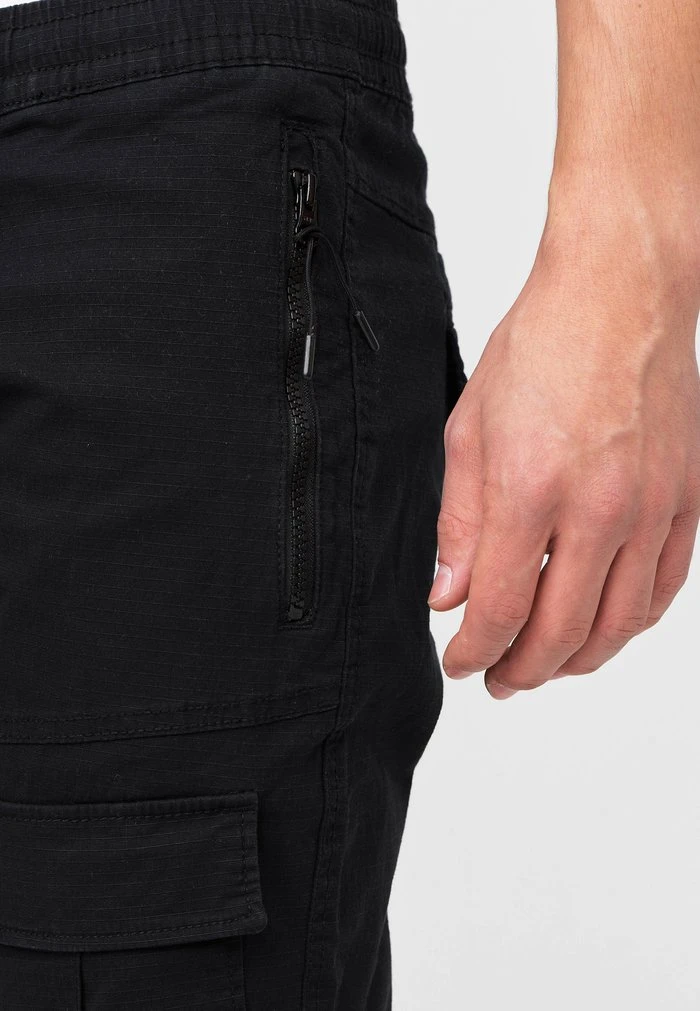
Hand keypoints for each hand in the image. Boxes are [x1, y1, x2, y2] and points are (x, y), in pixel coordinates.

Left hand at [429, 203, 699, 698]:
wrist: (622, 291)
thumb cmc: (542, 344)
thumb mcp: (470, 429)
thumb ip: (459, 522)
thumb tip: (448, 595)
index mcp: (531, 489)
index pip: (499, 609)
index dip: (474, 652)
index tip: (459, 662)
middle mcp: (599, 508)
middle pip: (560, 632)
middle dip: (521, 670)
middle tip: (499, 680)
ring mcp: (653, 507)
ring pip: (619, 624)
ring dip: (578, 660)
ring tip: (546, 666)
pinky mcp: (688, 500)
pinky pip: (666, 588)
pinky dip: (632, 624)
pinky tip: (605, 628)